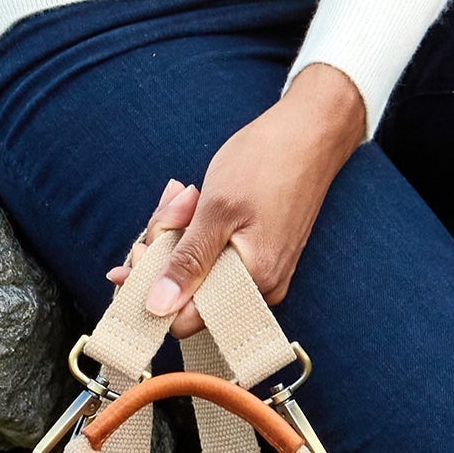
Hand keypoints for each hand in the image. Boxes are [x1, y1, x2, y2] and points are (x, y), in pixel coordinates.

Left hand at [106, 63, 365, 335]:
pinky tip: (193, 201)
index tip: (142, 250)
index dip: (154, 289)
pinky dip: (195, 231)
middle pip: (188, 295)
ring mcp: (261, 275)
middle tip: (172, 205)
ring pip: (198, 272)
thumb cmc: (267, 162)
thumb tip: (158, 308)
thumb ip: (187, 263)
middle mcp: (259, 290)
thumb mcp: (215, 210)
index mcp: (251, 284)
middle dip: (166, 252)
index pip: (185, 318)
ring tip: (185, 195)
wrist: (311, 133)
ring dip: (179, 235)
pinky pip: (214, 257)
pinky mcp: (259, 258)